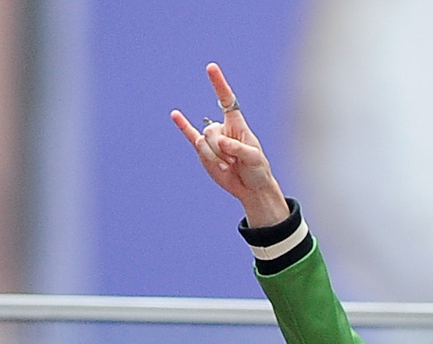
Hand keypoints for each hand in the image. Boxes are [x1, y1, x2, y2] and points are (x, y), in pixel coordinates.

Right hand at [170, 63, 290, 227]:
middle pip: (210, 131)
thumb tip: (220, 141)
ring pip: (202, 143)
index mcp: (237, 124)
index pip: (226, 100)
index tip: (211, 67)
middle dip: (220, 149)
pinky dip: (183, 126)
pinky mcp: (205, 153)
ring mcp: (212, 141)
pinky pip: (191, 137)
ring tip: (228, 166)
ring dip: (214, 158)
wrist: (250, 188)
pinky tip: (175, 115)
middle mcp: (223, 129)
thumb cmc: (257, 169)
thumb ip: (237, 147)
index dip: (219, 84)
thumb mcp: (254, 158)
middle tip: (235, 162)